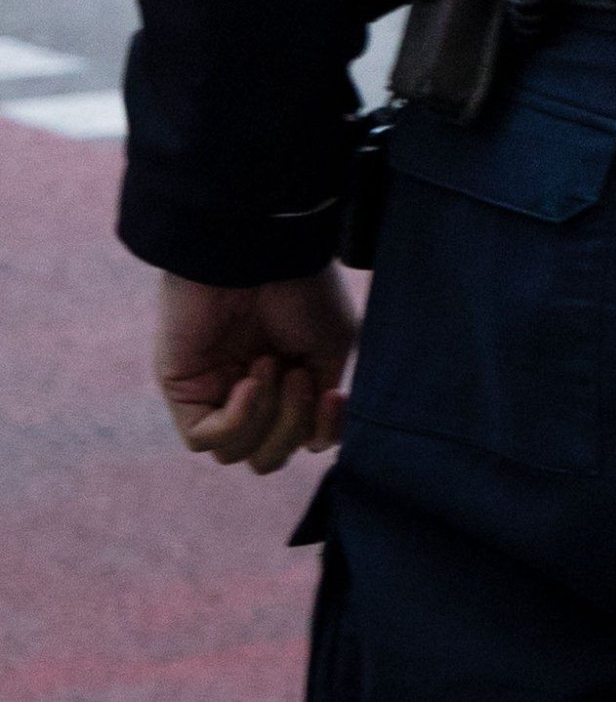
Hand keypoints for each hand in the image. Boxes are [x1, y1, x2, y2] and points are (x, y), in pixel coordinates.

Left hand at [156, 269, 357, 473]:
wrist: (261, 255)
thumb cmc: (303, 292)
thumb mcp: (332, 351)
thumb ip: (320, 405)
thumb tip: (309, 445)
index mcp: (288, 385)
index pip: (301, 442)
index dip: (323, 433)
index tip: (335, 396)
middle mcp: (251, 395)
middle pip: (269, 457)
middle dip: (292, 427)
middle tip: (298, 376)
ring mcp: (215, 395)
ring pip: (238, 454)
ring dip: (268, 416)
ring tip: (272, 365)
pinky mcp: (184, 392)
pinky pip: (204, 438)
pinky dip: (237, 418)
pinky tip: (249, 380)